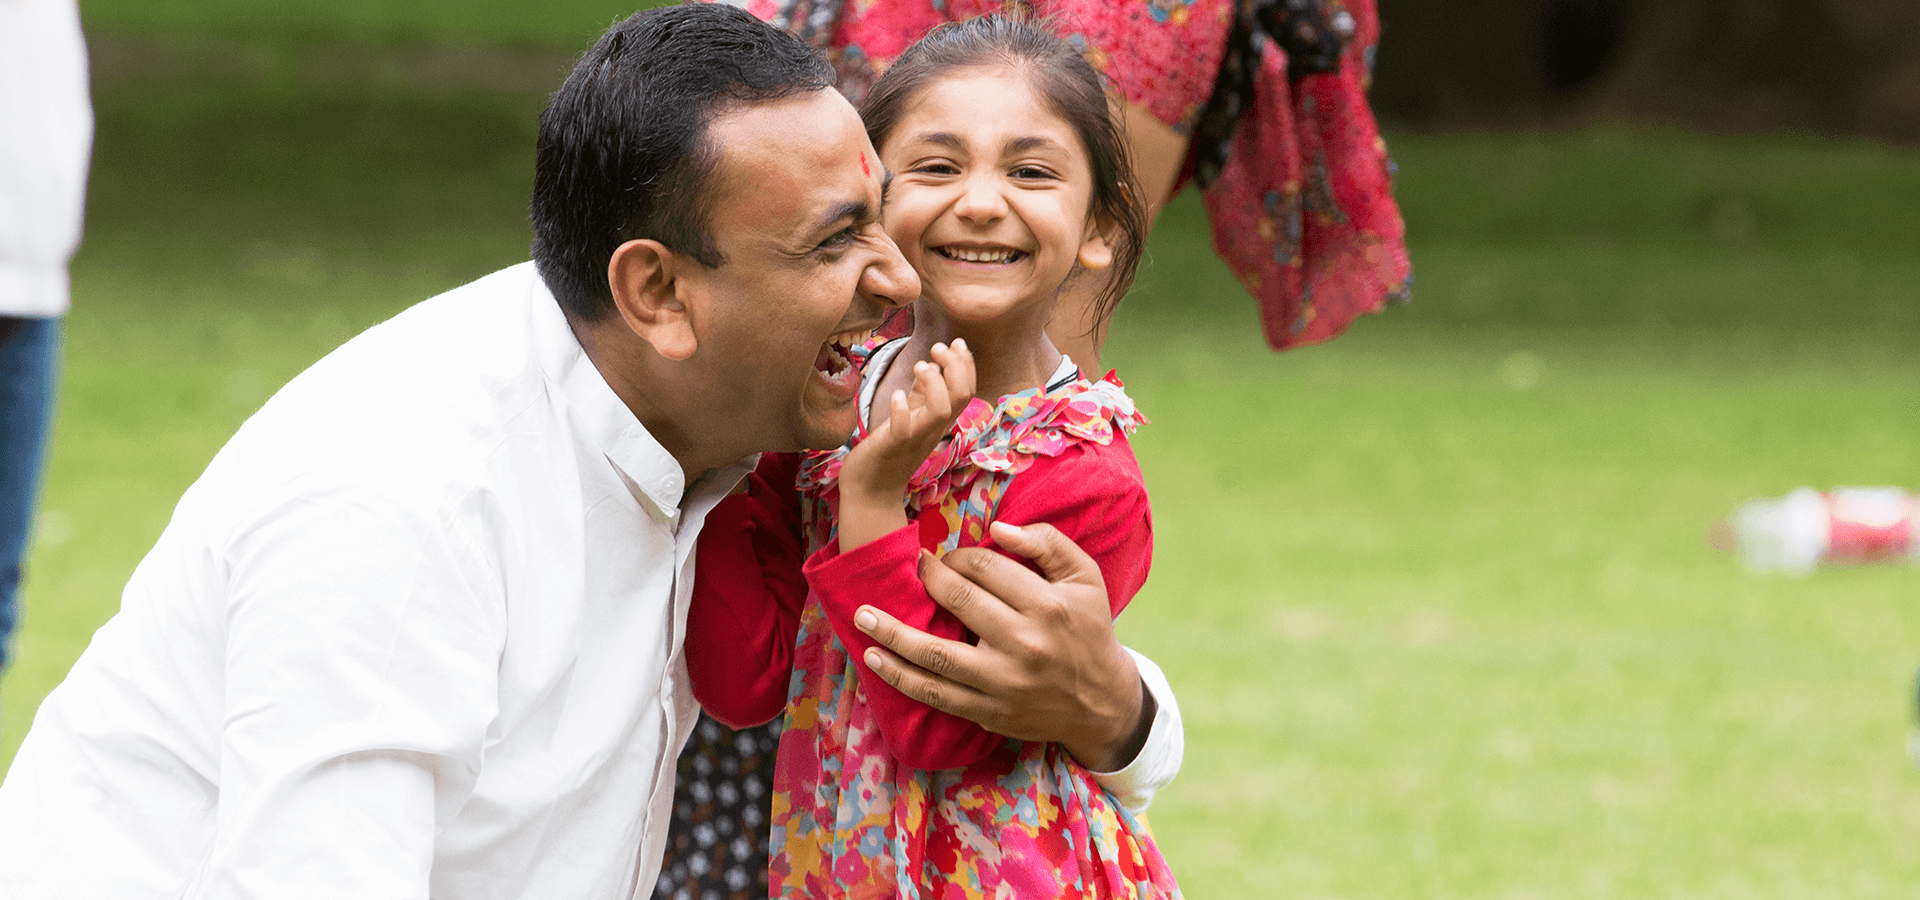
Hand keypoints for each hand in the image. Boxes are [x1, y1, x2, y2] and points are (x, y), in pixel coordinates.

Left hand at [837, 340, 974, 549]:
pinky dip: (902, 409)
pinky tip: (895, 395)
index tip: (954, 342)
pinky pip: (905, 430)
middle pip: (962, 397)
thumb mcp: (910, 417)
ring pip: (942, 411)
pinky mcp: (893, 447)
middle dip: (955, 366)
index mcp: (938, 421)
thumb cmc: (888, 451)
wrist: (870, 492)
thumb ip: (921, 394)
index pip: (967, 390)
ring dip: (934, 384)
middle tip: (936, 348)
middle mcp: (933, 429)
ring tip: (918, 367)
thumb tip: (931, 367)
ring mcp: (915, 439)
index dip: (966, 364)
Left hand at [852, 520, 1151, 771]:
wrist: (1101, 702)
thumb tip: (997, 527)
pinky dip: (900, 677)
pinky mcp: (989, 711)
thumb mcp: (1085, 577)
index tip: (946, 557)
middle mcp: (1024, 644)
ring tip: (862, 616)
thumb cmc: (1089, 630)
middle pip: (959, 602)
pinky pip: (935, 694)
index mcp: (1047, 606)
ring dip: (892, 633)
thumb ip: (1046, 542)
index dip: (958, 557)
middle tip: (914, 568)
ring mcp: (1003, 683)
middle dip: (928, 579)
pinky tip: (874, 658)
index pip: (986, 568)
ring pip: (935, 655)